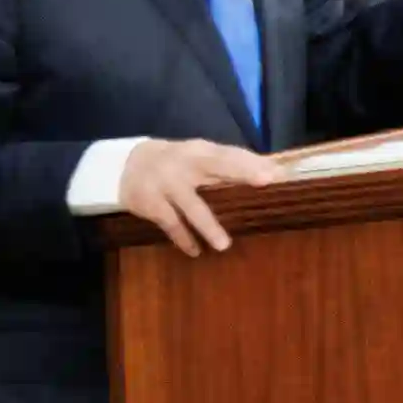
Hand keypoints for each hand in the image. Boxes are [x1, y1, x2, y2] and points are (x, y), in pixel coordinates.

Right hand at [116, 139, 283, 257]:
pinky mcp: (151, 203)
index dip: (252, 162)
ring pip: (190, 205)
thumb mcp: (198, 159)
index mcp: (200, 151)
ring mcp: (166, 183)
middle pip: (216, 165)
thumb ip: (230, 166)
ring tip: (223, 245)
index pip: (230, 154)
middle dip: (241, 171)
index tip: (276, 173)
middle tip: (266, 180)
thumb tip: (275, 172)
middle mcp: (184, 163)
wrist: (126, 167)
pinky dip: (183, 239)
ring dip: (207, 225)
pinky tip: (195, 252)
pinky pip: (171, 224)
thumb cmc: (176, 165)